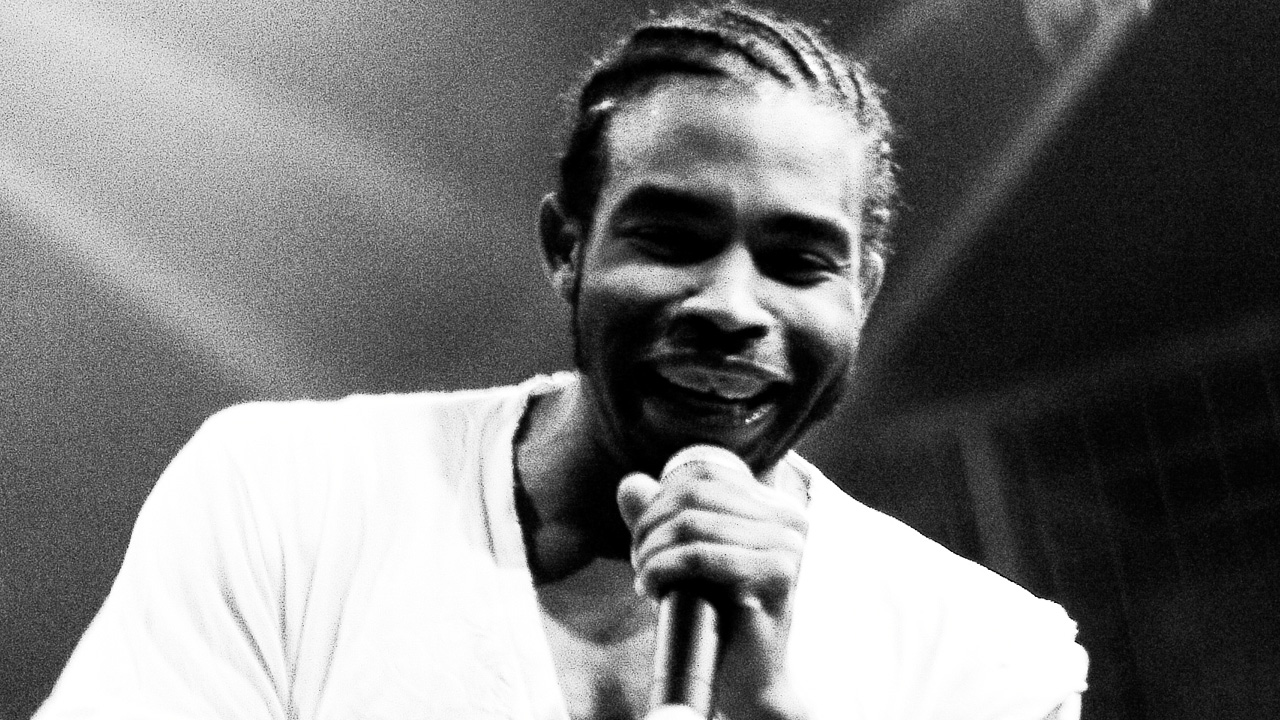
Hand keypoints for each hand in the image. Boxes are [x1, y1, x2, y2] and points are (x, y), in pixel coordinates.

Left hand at [617, 453, 810, 719]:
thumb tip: (630, 483)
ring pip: (691, 525)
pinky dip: (662, 568)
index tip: (643, 533)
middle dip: (650, 523)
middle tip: (638, 559)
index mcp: (776, 509)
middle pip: (695, 496)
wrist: (749, 680)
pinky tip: (650, 586)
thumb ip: (662, 519)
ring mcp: (788, 546)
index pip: (706, 475)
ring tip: (643, 575)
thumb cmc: (718, 618)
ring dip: (651, 549)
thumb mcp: (687, 559)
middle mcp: (790, 520)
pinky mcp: (776, 576)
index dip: (662, 496)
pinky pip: (699, 557)